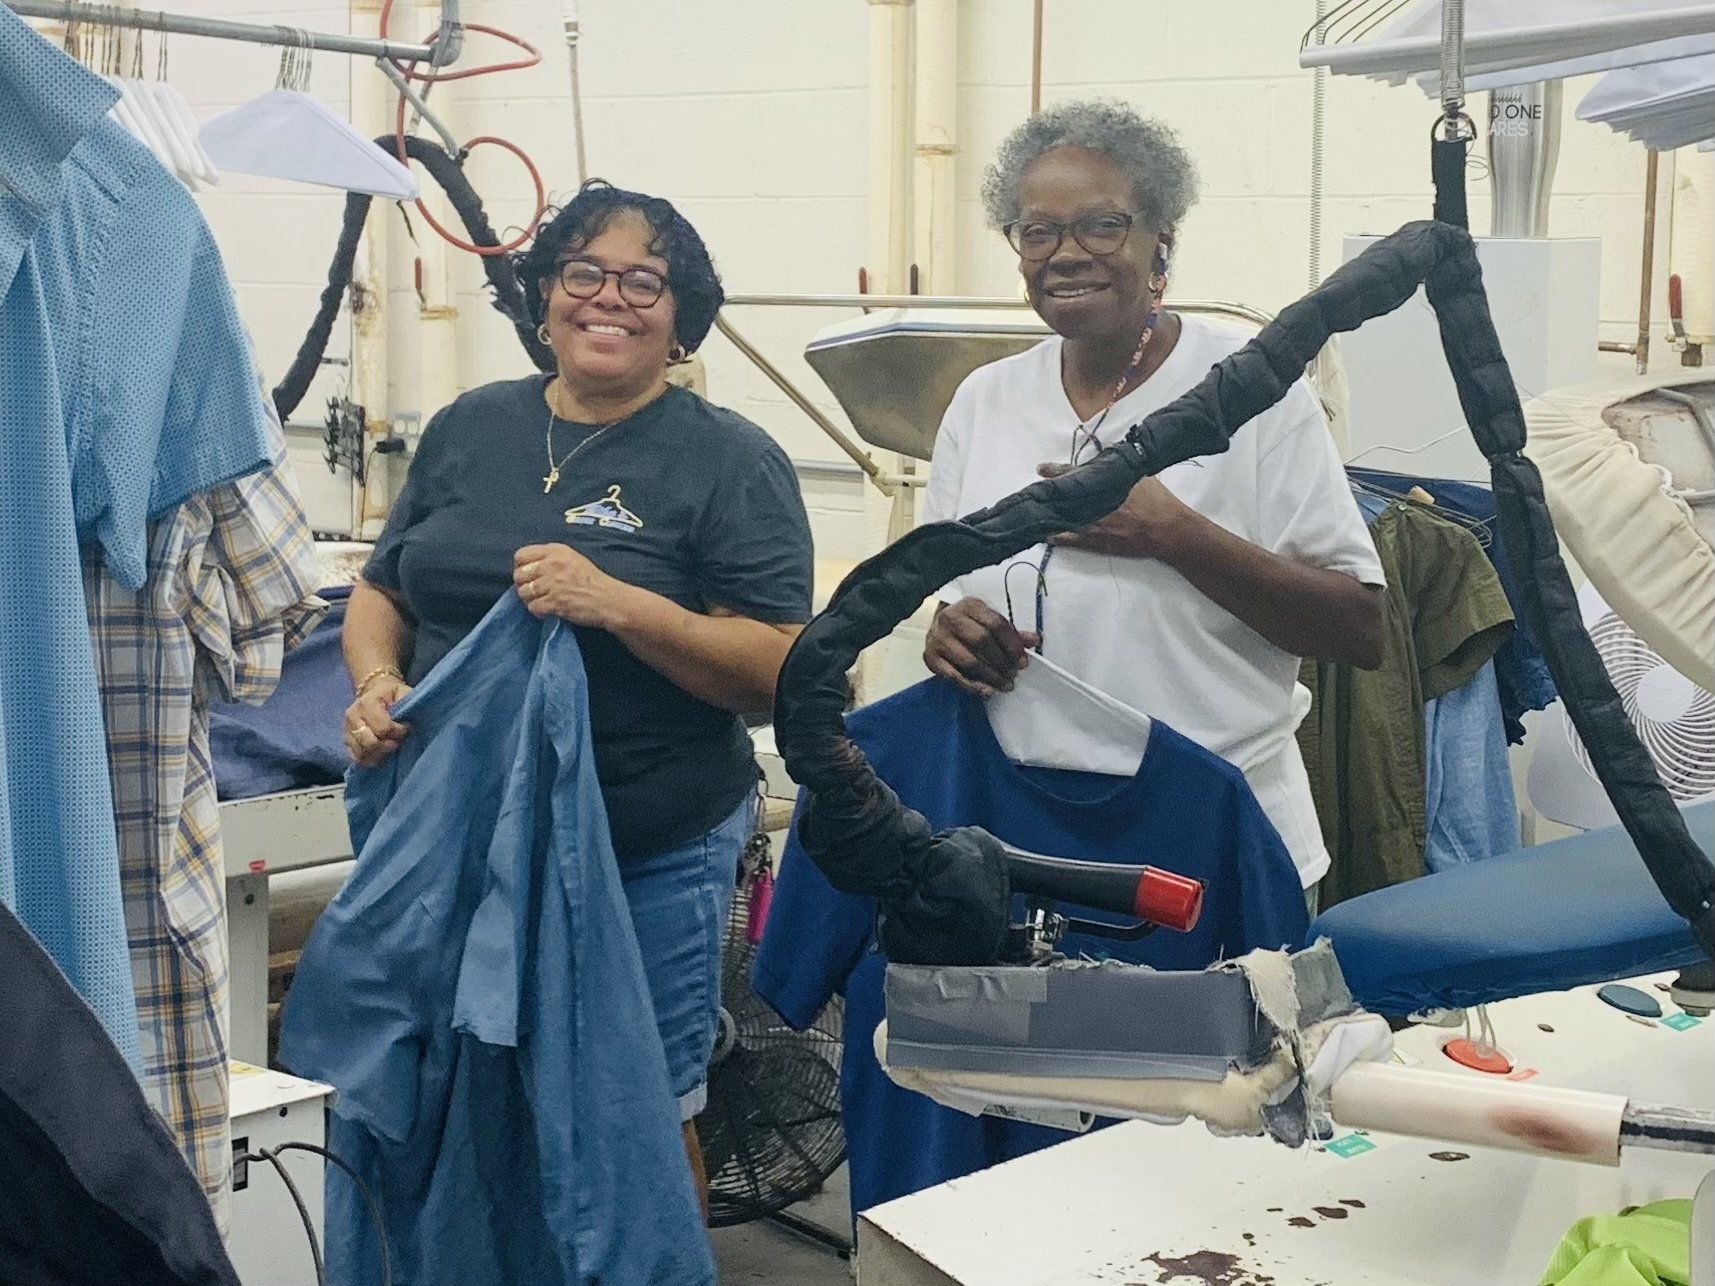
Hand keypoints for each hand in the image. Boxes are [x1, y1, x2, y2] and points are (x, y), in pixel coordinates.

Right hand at [344, 677, 411, 766]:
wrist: (374, 692)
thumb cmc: (392, 694)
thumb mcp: (402, 691)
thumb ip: (406, 701)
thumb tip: (407, 719)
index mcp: (366, 703)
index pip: (382, 728)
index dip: (398, 732)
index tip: (406, 728)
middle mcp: (352, 717)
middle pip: (370, 743)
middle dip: (388, 745)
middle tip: (397, 740)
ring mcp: (346, 730)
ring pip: (362, 753)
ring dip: (380, 754)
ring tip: (390, 746)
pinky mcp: (346, 741)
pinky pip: (356, 758)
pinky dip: (370, 759)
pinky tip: (381, 754)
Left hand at [514, 542, 630, 627]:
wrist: (609, 600)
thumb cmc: (592, 581)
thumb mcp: (572, 559)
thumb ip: (550, 559)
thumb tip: (526, 568)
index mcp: (556, 550)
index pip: (521, 555)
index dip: (521, 567)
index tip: (530, 576)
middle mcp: (552, 564)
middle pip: (519, 575)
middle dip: (524, 585)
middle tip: (536, 592)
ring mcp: (553, 583)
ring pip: (523, 592)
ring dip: (531, 600)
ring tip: (544, 601)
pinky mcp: (555, 601)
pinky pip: (533, 607)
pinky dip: (539, 612)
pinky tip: (549, 610)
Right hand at [923, 597, 1038, 697]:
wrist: (937, 626)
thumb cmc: (968, 625)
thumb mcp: (989, 622)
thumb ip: (1011, 632)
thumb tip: (1034, 640)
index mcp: (970, 606)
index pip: (995, 623)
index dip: (1012, 644)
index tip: (1023, 660)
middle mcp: (951, 618)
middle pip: (981, 641)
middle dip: (1002, 661)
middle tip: (1014, 674)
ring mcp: (938, 638)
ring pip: (969, 660)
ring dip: (990, 676)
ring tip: (1005, 684)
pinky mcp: (930, 657)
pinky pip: (953, 676)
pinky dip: (972, 685)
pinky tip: (987, 690)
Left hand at [1039, 463, 1192, 559]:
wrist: (1166, 529)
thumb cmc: (1157, 500)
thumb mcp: (1140, 475)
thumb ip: (1120, 464)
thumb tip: (1107, 450)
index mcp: (1103, 484)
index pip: (1072, 473)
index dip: (1054, 470)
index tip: (1041, 468)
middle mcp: (1092, 504)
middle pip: (1061, 497)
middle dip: (1046, 493)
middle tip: (1032, 491)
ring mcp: (1091, 525)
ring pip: (1061, 519)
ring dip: (1047, 515)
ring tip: (1034, 513)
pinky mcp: (1094, 543)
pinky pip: (1068, 541)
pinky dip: (1054, 537)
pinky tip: (1044, 535)